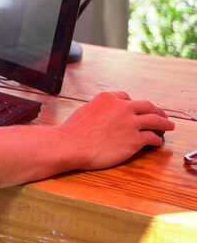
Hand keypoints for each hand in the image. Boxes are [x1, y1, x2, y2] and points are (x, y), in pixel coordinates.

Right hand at [58, 91, 174, 170]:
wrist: (72, 144)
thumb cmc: (73, 131)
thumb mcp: (85, 110)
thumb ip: (99, 109)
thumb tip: (104, 115)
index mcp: (108, 98)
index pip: (126, 97)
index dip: (134, 103)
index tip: (137, 108)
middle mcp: (122, 107)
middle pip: (146, 106)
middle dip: (156, 110)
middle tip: (162, 115)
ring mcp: (131, 123)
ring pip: (155, 120)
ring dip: (165, 123)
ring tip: (169, 126)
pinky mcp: (135, 140)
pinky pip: (152, 138)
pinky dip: (157, 140)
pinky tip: (157, 142)